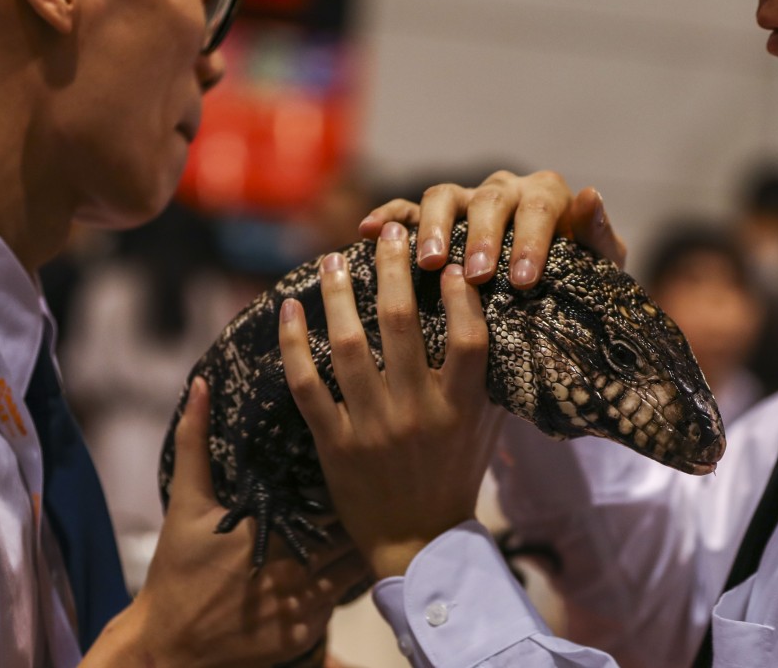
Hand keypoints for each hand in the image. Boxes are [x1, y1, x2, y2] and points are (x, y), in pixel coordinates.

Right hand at [82, 377, 368, 667]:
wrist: (167, 644)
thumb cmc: (177, 570)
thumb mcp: (185, 503)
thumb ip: (195, 441)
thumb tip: (202, 386)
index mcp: (271, 530)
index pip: (334, 501)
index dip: (349, 485)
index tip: (355, 469)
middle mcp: (293, 568)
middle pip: (350, 534)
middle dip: (361, 516)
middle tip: (372, 497)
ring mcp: (301, 605)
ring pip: (354, 568)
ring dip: (358, 550)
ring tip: (368, 529)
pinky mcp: (304, 633)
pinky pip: (341, 603)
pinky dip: (345, 585)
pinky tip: (343, 568)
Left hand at [279, 221, 505, 578]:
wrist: (417, 544)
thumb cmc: (455, 478)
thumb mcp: (486, 431)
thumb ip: (487, 380)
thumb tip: (487, 318)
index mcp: (461, 408)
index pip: (470, 337)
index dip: (460, 293)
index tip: (449, 260)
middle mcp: (418, 412)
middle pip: (404, 324)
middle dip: (394, 268)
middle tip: (389, 232)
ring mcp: (372, 427)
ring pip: (350, 346)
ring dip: (339, 295)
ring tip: (332, 261)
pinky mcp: (333, 443)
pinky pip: (307, 385)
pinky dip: (294, 344)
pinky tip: (289, 309)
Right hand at [359, 169, 627, 288]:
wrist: (544, 303)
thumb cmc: (573, 285)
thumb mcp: (595, 270)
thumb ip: (599, 238)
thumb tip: (590, 195)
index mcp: (544, 196)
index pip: (539, 207)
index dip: (531, 240)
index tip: (524, 280)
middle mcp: (503, 191)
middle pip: (489, 200)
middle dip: (483, 237)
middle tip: (478, 275)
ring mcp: (465, 203)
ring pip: (444, 197)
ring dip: (435, 227)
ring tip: (429, 262)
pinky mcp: (433, 219)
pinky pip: (406, 209)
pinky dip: (387, 215)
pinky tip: (367, 230)